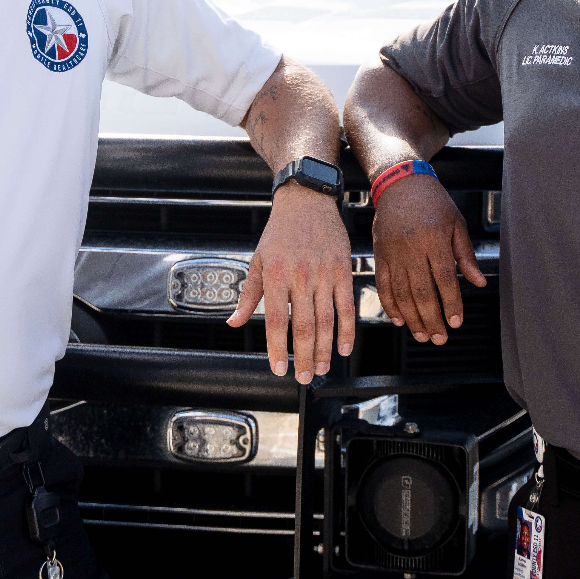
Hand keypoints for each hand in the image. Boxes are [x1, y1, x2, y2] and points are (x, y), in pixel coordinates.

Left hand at [228, 184, 353, 382]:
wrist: (306, 201)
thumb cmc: (280, 232)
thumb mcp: (258, 260)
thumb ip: (248, 295)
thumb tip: (233, 322)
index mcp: (276, 275)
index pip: (275, 320)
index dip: (277, 348)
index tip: (279, 368)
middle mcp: (300, 276)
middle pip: (303, 326)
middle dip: (303, 356)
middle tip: (303, 377)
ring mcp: (323, 274)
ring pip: (326, 319)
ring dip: (324, 348)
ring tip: (320, 368)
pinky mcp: (341, 270)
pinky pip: (346, 305)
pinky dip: (346, 329)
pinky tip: (343, 347)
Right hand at [369, 174, 485, 345]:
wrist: (399, 182)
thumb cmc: (432, 201)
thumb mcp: (456, 223)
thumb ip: (466, 255)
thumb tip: (478, 282)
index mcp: (434, 240)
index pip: (444, 279)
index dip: (451, 303)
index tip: (456, 321)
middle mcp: (411, 248)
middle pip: (422, 292)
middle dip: (431, 319)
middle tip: (439, 338)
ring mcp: (393, 253)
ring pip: (402, 294)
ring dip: (413, 318)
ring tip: (423, 335)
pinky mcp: (379, 255)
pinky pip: (384, 286)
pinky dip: (390, 306)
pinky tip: (400, 320)